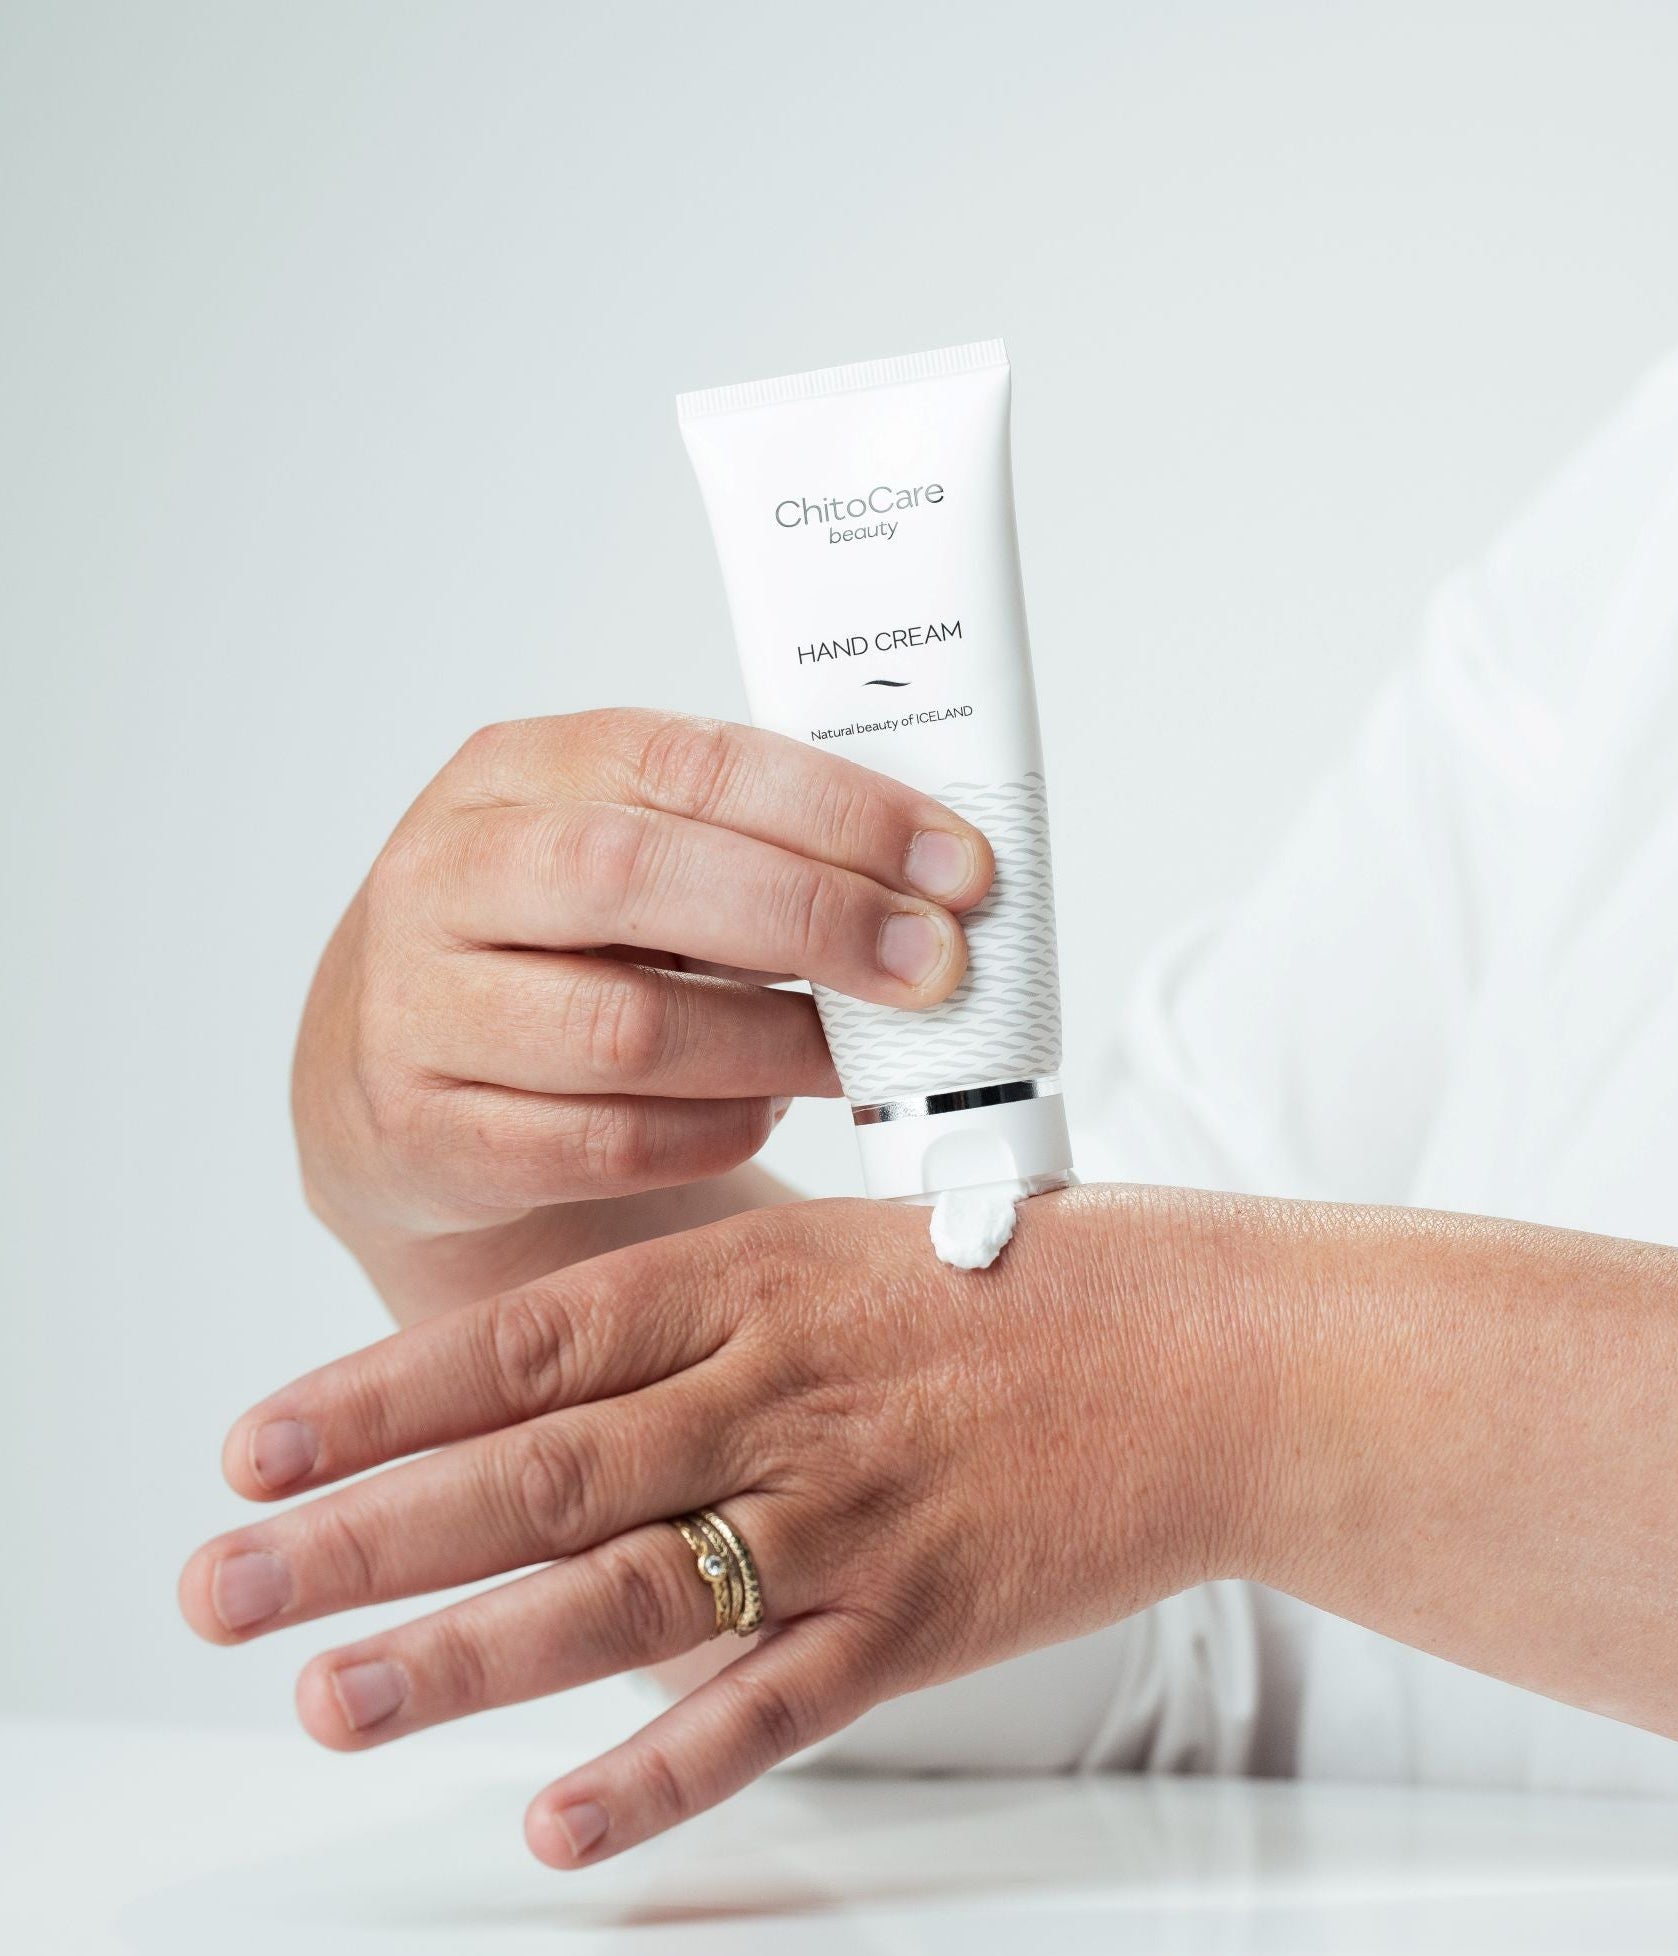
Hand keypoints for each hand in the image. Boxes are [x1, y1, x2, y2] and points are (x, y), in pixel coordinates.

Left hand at [178, 1187, 1268, 1865]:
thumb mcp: (847, 1251)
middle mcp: (776, 1395)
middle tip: (220, 1586)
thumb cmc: (1025, 1287)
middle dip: (363, 1533)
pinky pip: (771, 1706)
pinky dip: (662, 1769)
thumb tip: (546, 1382)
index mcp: (753, 1286)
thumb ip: (705, 1313)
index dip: (380, 1395)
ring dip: (464, 1655)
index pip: (528, 1340)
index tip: (255, 1448)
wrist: (1207, 1353)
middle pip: (536, 1471)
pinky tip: (561, 1820)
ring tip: (331, 1699)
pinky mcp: (916, 1618)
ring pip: (624, 1592)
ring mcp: (845, 1512)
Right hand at [293, 709, 993, 1316]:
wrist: (392, 1076)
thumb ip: (749, 848)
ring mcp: (420, 1011)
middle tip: (935, 964)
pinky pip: (603, 1145)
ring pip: (626, 1028)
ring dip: (777, 1044)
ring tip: (855, 1053)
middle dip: (815, 917)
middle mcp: (446, 876)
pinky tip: (763, 1110)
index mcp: (513, 771)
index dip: (837, 812)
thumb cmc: (554, 949)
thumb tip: (934, 884)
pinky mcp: (429, 1136)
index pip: (688, 761)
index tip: (956, 865)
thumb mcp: (625, 859)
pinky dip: (714, 1131)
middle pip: (638, 875)